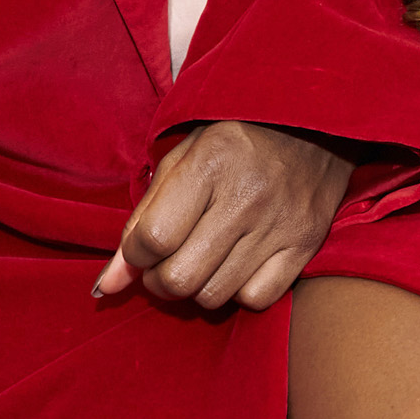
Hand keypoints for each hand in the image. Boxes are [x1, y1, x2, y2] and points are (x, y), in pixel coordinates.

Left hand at [94, 121, 354, 312]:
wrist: (313, 119)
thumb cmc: (236, 139)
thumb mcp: (182, 159)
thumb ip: (141, 219)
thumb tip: (106, 286)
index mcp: (209, 164)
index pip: (153, 238)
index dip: (134, 255)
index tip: (142, 248)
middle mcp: (246, 197)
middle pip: (179, 278)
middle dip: (159, 280)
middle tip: (166, 262)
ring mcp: (280, 224)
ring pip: (214, 296)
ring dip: (197, 288)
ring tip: (202, 261)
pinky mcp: (306, 243)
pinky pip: (256, 298)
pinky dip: (238, 291)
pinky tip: (237, 266)